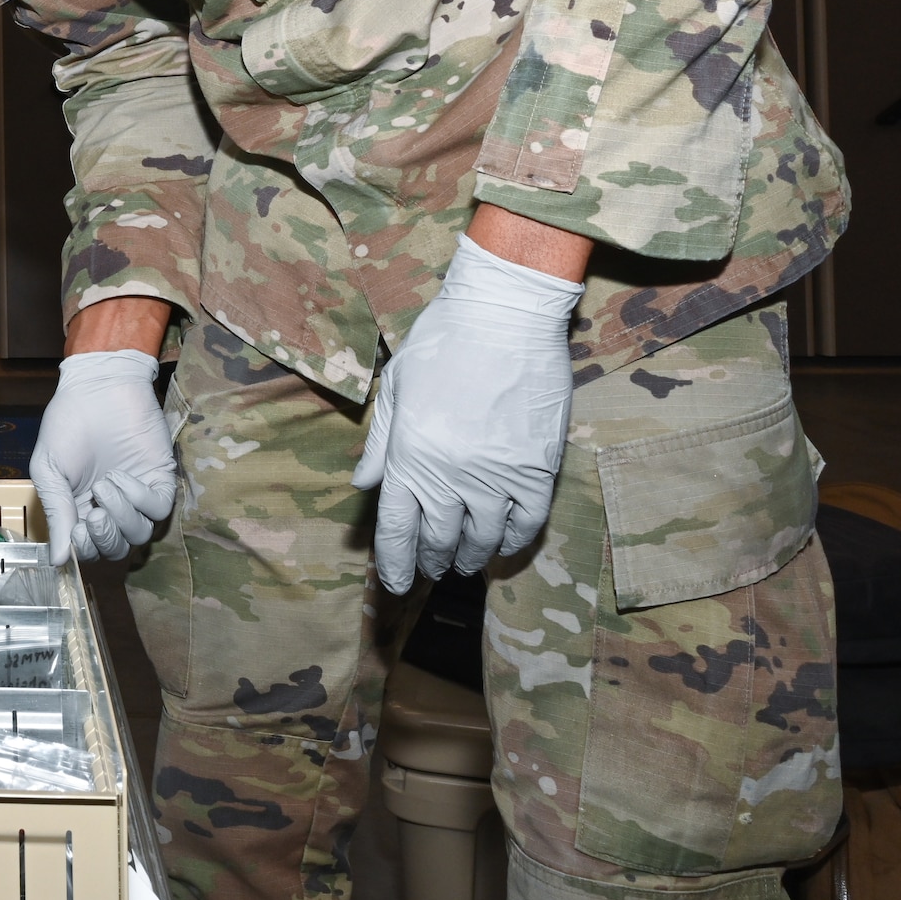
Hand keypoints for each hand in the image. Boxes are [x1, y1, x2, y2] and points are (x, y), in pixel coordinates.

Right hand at [30, 349, 176, 563]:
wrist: (97, 385)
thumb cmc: (67, 423)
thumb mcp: (50, 470)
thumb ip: (57, 513)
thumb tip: (58, 561)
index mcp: (81, 509)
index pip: (90, 549)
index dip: (85, 549)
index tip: (76, 531)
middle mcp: (112, 507)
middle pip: (117, 548)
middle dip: (104, 538)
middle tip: (93, 514)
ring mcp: (139, 494)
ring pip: (140, 534)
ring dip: (121, 516)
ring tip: (105, 485)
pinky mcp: (160, 478)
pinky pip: (160, 509)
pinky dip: (140, 500)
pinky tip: (121, 477)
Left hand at [352, 234, 584, 592]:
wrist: (504, 316)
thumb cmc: (442, 344)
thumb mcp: (396, 389)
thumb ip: (381, 444)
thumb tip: (363, 485)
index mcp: (410, 456)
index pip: (397, 530)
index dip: (395, 563)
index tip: (395, 583)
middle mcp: (450, 475)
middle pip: (438, 540)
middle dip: (429, 561)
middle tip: (429, 569)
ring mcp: (496, 476)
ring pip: (482, 539)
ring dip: (469, 556)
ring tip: (462, 562)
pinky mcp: (537, 469)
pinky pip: (527, 523)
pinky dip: (514, 542)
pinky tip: (503, 545)